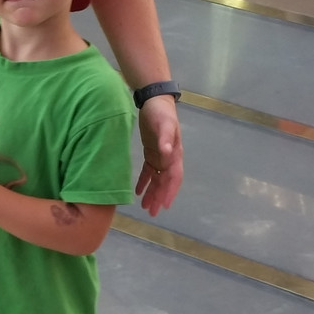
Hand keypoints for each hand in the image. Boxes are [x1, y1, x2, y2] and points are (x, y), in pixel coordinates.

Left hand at [135, 95, 182, 213]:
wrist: (154, 100)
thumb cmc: (161, 112)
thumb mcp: (164, 124)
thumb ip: (165, 139)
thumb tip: (167, 154)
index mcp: (175, 154)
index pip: (174, 177)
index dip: (170, 192)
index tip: (165, 205)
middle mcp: (169, 158)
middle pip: (165, 182)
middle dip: (159, 197)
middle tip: (152, 213)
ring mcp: (160, 156)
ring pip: (157, 179)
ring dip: (152, 193)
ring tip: (145, 207)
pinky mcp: (151, 152)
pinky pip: (149, 171)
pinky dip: (144, 182)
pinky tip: (138, 192)